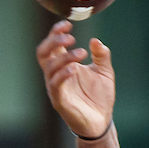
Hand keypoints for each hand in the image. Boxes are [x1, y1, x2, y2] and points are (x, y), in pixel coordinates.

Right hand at [36, 22, 114, 140]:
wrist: (102, 122)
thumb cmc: (100, 97)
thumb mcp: (105, 72)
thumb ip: (101, 56)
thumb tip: (96, 41)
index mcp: (64, 65)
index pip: (52, 45)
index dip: (56, 32)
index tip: (68, 24)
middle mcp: (56, 75)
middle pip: (43, 53)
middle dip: (53, 41)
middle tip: (70, 38)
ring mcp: (56, 88)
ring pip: (49, 67)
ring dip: (64, 57)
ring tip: (82, 53)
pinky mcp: (60, 101)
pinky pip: (55, 85)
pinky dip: (63, 74)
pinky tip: (75, 69)